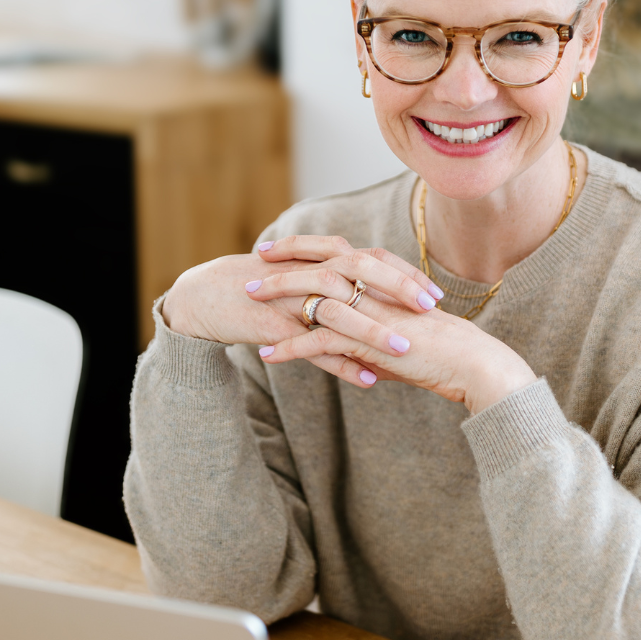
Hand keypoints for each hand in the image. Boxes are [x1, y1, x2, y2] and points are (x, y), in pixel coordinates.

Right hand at [161, 235, 446, 389]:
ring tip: (406, 351)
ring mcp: (292, 298)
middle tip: (429, 309)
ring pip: (340, 311)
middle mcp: (310, 273)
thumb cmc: (259, 289)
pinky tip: (368, 380)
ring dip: (375, 331)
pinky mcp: (276, 327)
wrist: (206, 298)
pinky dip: (341, 365)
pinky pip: (314, 348)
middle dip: (398, 289)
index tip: (434, 294)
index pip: (371, 259)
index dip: (404, 275)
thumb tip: (372, 298)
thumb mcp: (301, 281)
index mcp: (320, 260)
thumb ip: (335, 285)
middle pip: (361, 271)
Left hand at [248, 239, 535, 413]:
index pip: (337, 250)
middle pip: (319, 263)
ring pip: (313, 297)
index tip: (278, 248)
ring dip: (277, 300)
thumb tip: (349, 335)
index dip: (305, 247)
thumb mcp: (400, 327)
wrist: (469, 361)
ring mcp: (369, 312)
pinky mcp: (367, 341)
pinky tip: (268, 355)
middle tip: (255, 264)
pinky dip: (290, 347)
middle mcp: (374, 287)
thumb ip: (372, 323)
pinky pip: (319, 341)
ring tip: (248, 303)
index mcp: (383, 277)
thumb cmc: (441, 348)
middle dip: (284, 263)